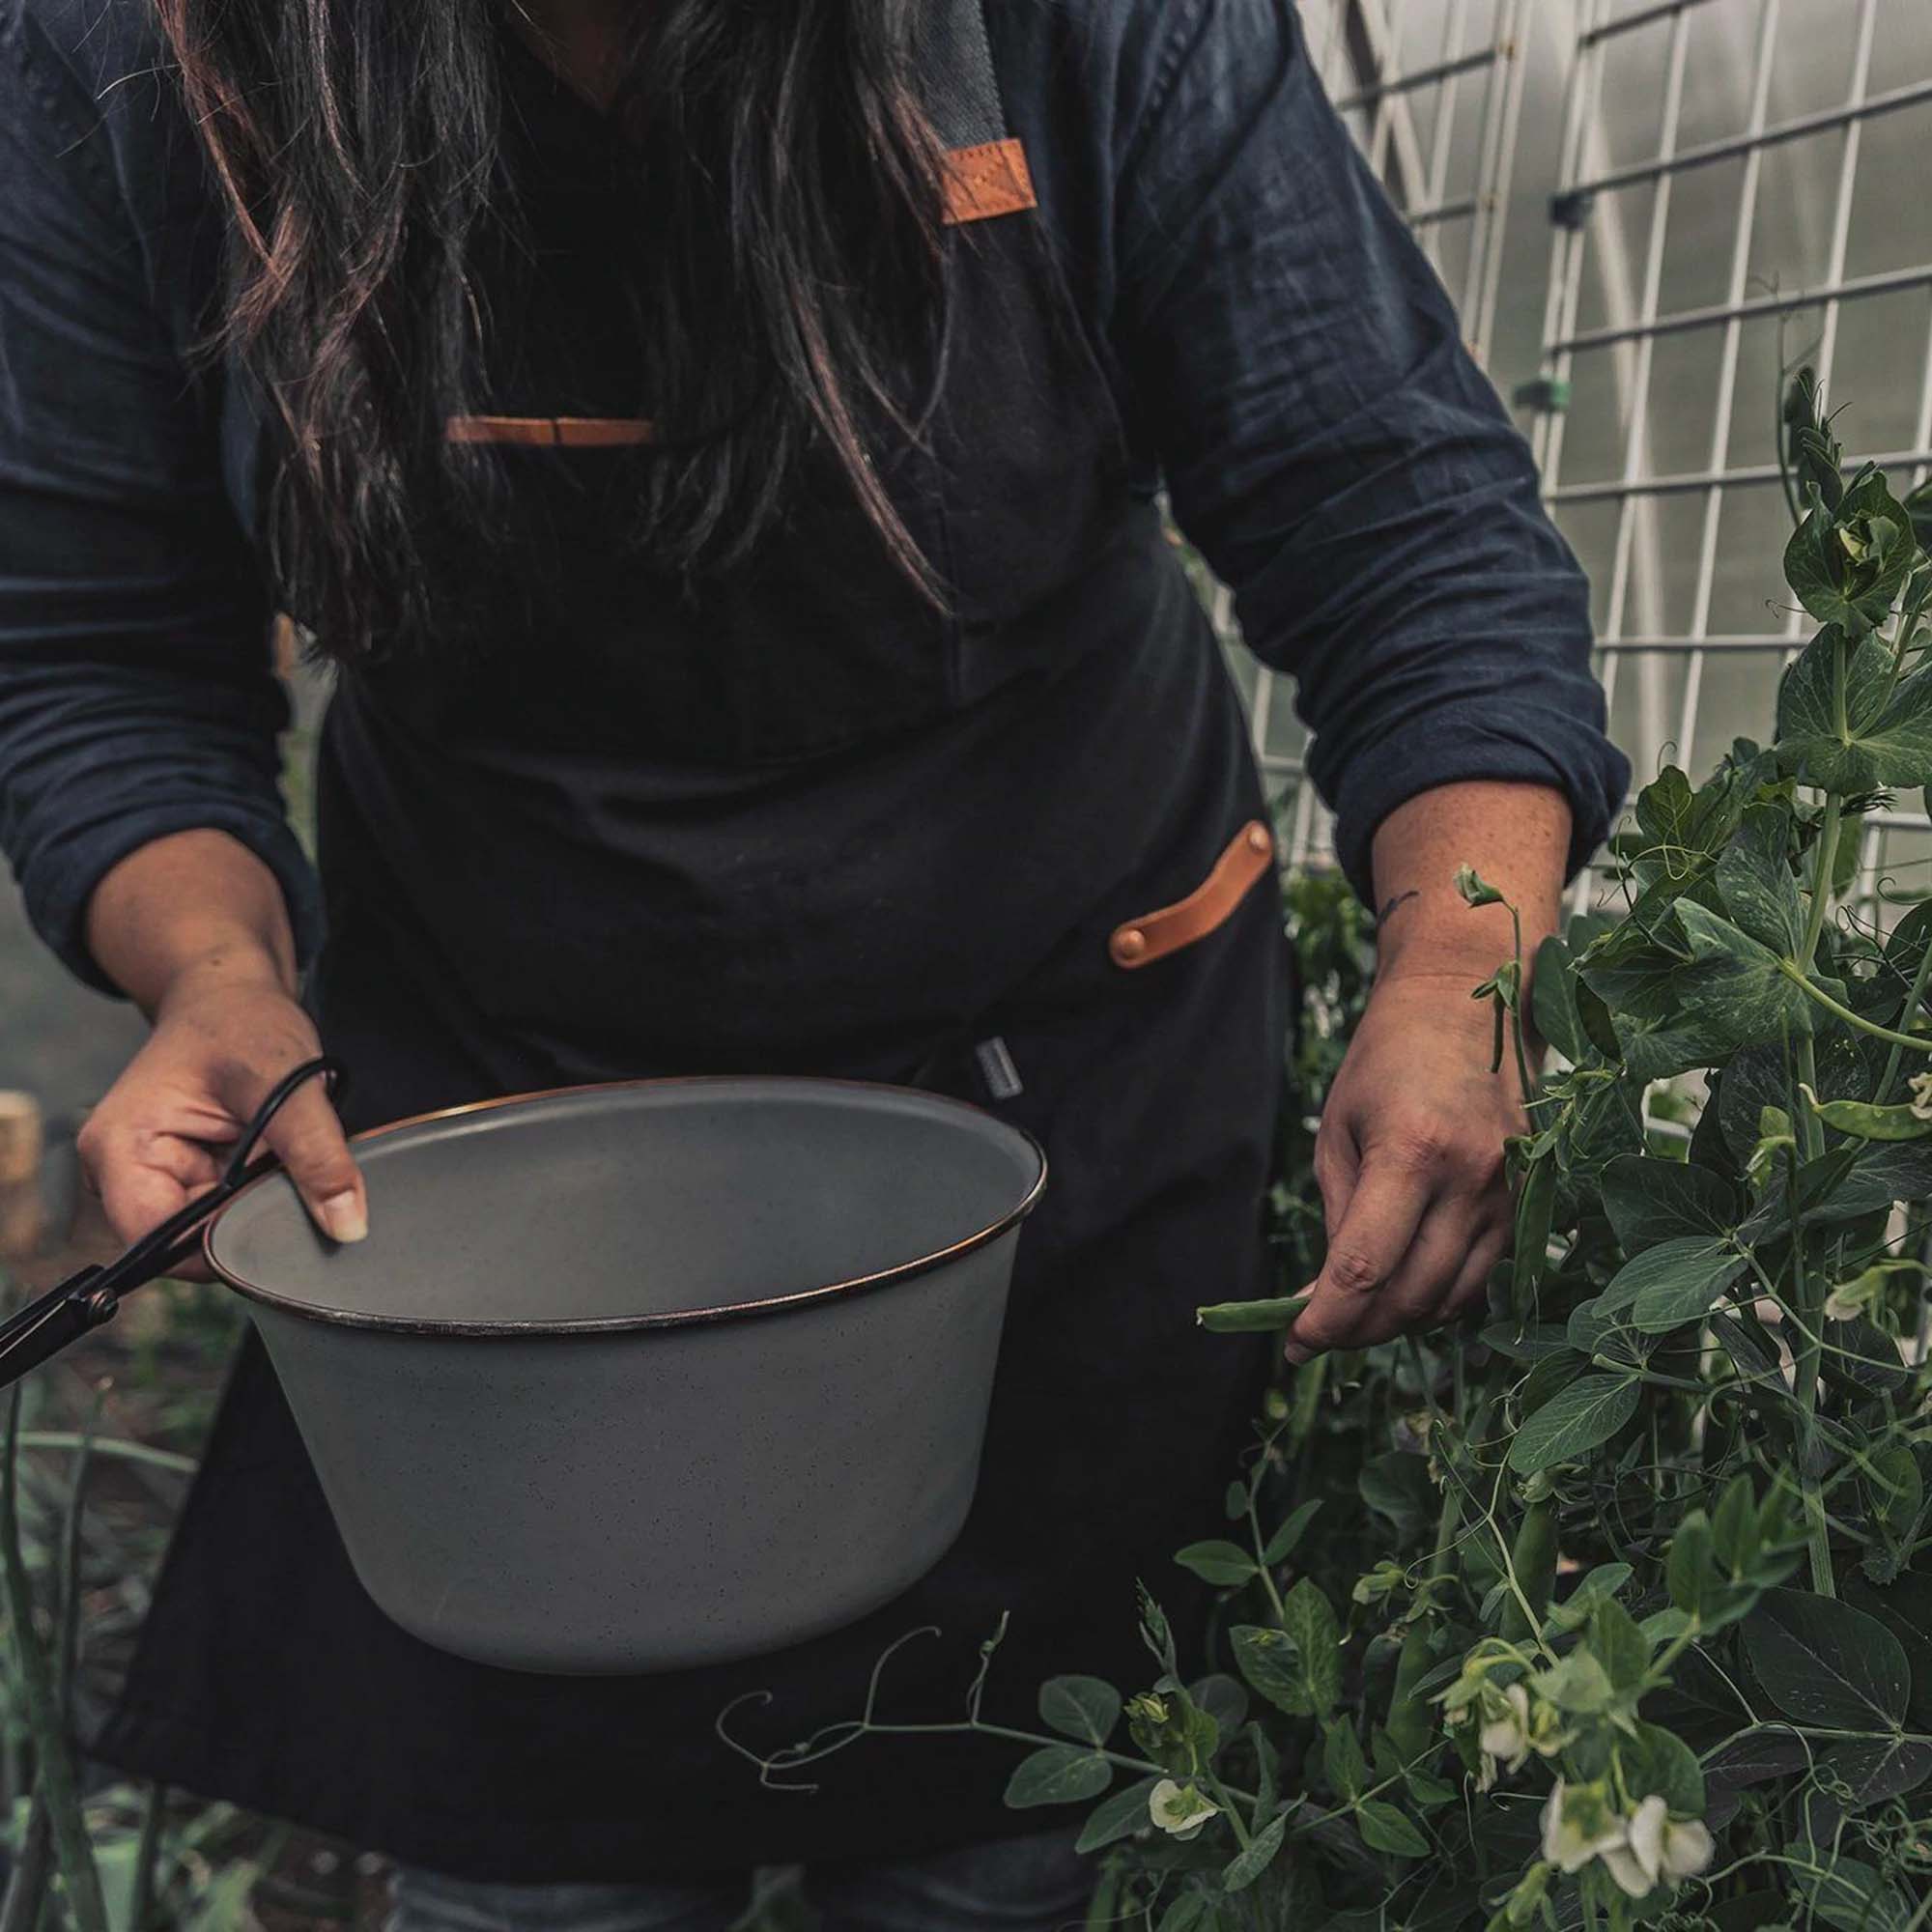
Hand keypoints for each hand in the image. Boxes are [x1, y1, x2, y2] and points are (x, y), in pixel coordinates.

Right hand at [77, 956, 365, 1268]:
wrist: (232, 997)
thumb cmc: (243, 1022)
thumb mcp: (287, 1082)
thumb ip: (318, 1155)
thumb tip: (346, 1225)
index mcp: (120, 1149)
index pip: (161, 1243)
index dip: (225, 1247)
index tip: (281, 1221)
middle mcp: (118, 1172)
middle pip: (185, 1245)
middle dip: (246, 1223)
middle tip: (289, 1178)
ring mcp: (147, 1178)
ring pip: (210, 1232)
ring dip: (253, 1207)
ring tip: (277, 1159)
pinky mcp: (178, 1178)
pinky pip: (221, 1212)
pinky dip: (254, 1196)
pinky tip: (271, 1164)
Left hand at [1282, 970, 1520, 1364]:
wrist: (1468, 1002)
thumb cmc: (1386, 1058)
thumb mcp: (1338, 1129)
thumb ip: (1337, 1214)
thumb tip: (1324, 1296)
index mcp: (1411, 1152)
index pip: (1364, 1268)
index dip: (1325, 1321)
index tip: (1294, 1344)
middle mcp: (1471, 1179)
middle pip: (1412, 1296)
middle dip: (1359, 1331)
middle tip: (1319, 1334)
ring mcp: (1509, 1192)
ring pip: (1453, 1299)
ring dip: (1400, 1323)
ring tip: (1357, 1316)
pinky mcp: (1529, 1200)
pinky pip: (1484, 1277)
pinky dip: (1441, 1298)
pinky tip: (1405, 1288)